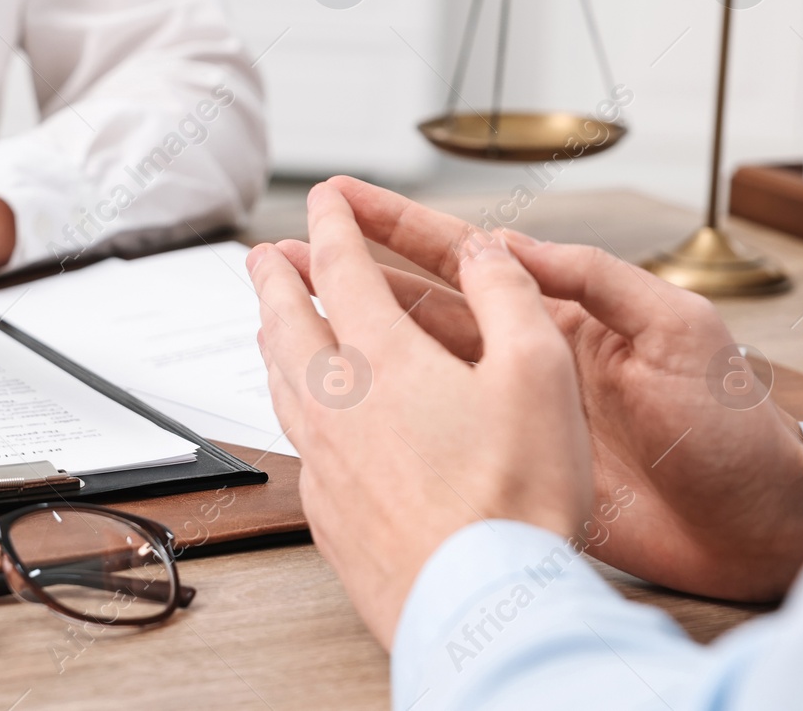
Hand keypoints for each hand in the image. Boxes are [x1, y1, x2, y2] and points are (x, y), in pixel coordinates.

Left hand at [246, 181, 593, 645]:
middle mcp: (336, 402)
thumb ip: (508, 297)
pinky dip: (287, 406)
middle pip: (286, 321)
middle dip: (274, 277)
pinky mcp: (325, 511)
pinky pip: (292, 439)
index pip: (342, 267)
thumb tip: (486, 250)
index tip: (323, 197)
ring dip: (270, 339)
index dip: (332, 223)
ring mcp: (322, 460)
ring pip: (278, 382)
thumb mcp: (538, 373)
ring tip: (268, 324)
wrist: (480, 606)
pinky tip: (300, 419)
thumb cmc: (514, 498)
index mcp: (382, 357)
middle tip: (263, 254)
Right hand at [272, 177, 802, 602]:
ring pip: (414, 364)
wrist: (756, 528)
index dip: (402, 225)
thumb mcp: (677, 330)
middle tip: (292, 247)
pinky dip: (385, 410)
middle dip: (355, 271)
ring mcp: (514, 413)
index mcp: (565, 314)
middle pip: (422, 304)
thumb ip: (596, 280)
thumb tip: (511, 247)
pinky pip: (434, 428)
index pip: (467, 258)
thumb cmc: (732, 428)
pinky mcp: (512, 467)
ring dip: (356, 334)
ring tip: (295, 309)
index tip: (346, 198)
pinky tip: (346, 399)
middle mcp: (528, 357)